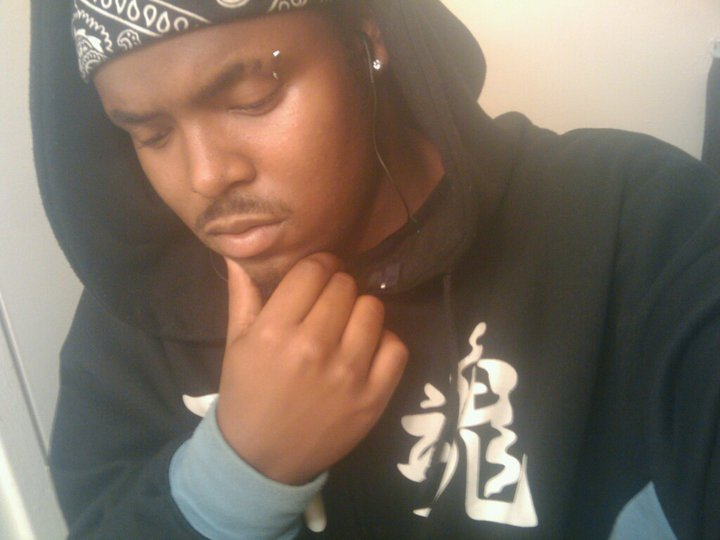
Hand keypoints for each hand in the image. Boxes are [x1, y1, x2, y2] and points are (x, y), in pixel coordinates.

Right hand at [216, 253, 407, 484]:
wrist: (261, 459)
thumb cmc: (246, 395)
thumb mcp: (235, 344)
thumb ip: (243, 295)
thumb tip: (240, 254)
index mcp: (275, 331)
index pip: (314, 270)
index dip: (318, 265)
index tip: (318, 272)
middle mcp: (314, 348)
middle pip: (345, 286)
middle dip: (337, 287)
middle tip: (329, 303)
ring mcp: (348, 374)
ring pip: (372, 309)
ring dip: (360, 311)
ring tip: (347, 325)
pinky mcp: (374, 398)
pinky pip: (396, 346)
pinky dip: (384, 343)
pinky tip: (365, 350)